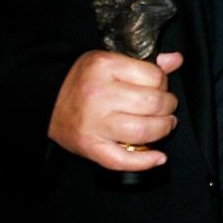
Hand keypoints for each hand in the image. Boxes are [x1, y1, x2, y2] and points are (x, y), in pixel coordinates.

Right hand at [47, 50, 182, 171]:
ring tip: (164, 125)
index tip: (160, 87)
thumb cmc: (83, 80)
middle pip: (153, 104)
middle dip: (168, 106)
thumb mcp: (111, 61)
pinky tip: (159, 156)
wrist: (46, 100)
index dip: (164, 83)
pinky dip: (146, 161)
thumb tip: (175, 60)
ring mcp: (94, 123)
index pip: (154, 76)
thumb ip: (145, 63)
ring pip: (144, 131)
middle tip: (166, 107)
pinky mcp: (90, 147)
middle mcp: (99, 95)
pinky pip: (123, 160)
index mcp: (104, 66)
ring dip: (163, 129)